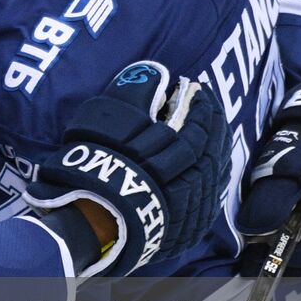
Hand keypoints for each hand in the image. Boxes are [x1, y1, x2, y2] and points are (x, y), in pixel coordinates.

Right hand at [24, 61, 228, 276]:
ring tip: (213, 130)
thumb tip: (156, 72)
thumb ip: (133, 96)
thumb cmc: (90, 170)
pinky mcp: (188, 229)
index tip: (195, 89)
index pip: (195, 128)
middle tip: (208, 104)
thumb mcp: (104, 126)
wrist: (83, 223)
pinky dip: (215, 177)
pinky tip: (214, 164)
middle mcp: (183, 189)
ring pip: (214, 176)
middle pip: (209, 152)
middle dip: (212, 125)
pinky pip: (212, 200)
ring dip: (217, 150)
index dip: (199, 107)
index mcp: (165, 161)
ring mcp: (189, 212)